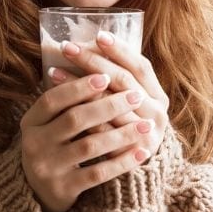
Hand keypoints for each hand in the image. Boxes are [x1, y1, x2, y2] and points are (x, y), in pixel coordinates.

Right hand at [20, 71, 154, 211]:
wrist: (38, 193)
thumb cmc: (54, 146)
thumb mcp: (49, 124)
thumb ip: (67, 101)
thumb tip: (100, 67)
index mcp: (31, 123)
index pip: (52, 99)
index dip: (78, 87)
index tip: (105, 76)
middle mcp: (34, 144)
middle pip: (75, 119)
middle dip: (108, 105)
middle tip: (135, 96)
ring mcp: (48, 168)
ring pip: (90, 145)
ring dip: (122, 133)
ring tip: (146, 124)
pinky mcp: (64, 189)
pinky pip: (98, 173)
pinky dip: (122, 161)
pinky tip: (142, 152)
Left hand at [58, 31, 169, 162]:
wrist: (128, 176)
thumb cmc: (122, 131)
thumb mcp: (127, 106)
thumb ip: (116, 82)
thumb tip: (86, 43)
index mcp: (159, 97)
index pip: (141, 67)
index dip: (121, 50)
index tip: (98, 35)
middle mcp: (157, 115)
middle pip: (124, 81)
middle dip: (93, 61)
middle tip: (67, 47)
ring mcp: (146, 136)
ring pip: (109, 105)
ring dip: (79, 85)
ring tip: (53, 70)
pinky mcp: (127, 155)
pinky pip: (100, 131)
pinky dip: (79, 113)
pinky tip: (58, 101)